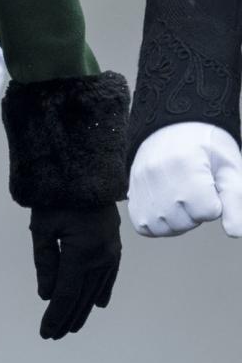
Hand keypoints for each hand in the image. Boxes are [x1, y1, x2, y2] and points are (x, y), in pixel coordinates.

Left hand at [30, 205, 120, 339]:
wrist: (85, 173)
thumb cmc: (57, 198)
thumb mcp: (43, 229)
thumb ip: (45, 264)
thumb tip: (47, 295)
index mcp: (81, 252)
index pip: (66, 294)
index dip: (55, 316)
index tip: (46, 332)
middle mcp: (100, 256)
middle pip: (81, 296)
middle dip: (67, 318)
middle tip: (53, 335)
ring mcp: (110, 252)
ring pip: (95, 289)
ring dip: (83, 309)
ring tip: (71, 327)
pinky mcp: (113, 246)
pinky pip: (109, 275)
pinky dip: (101, 290)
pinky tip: (97, 304)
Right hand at [127, 122, 241, 238]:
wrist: (171, 130)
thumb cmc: (203, 148)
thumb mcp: (228, 167)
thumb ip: (235, 200)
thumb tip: (236, 232)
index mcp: (186, 165)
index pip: (210, 211)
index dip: (215, 200)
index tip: (208, 182)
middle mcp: (158, 177)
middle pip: (189, 222)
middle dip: (197, 210)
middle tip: (194, 186)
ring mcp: (141, 189)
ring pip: (168, 228)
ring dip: (179, 218)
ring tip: (180, 194)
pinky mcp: (131, 199)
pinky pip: (147, 228)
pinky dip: (159, 222)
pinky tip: (165, 204)